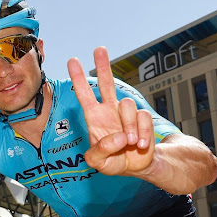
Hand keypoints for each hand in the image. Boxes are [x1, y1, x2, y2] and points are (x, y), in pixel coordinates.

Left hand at [68, 47, 155, 176]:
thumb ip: (100, 152)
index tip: (73, 61)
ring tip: (130, 142)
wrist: (135, 167)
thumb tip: (118, 136)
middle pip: (106, 83)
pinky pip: (143, 117)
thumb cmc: (112, 162)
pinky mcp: (142, 118)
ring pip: (127, 104)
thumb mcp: (97, 162)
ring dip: (129, 126)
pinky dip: (142, 132)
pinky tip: (140, 144)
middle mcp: (109, 110)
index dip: (79, 78)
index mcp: (94, 117)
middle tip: (99, 49)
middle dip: (102, 65)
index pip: (84, 94)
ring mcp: (126, 113)